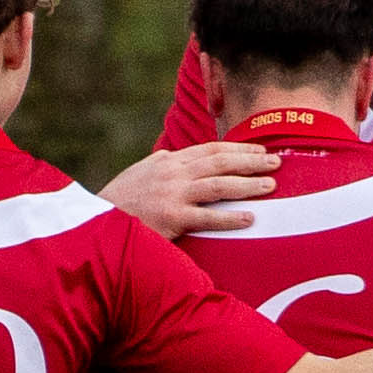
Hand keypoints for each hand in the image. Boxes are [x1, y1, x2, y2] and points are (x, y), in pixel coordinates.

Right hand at [105, 141, 280, 238]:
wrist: (95, 223)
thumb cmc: (119, 202)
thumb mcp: (140, 174)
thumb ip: (162, 166)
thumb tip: (178, 159)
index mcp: (168, 161)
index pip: (210, 150)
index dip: (238, 149)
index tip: (259, 150)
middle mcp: (173, 173)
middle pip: (220, 162)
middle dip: (251, 161)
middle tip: (276, 162)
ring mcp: (172, 195)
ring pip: (219, 185)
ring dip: (248, 184)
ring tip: (271, 185)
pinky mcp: (170, 218)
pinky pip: (207, 217)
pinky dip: (230, 217)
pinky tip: (250, 218)